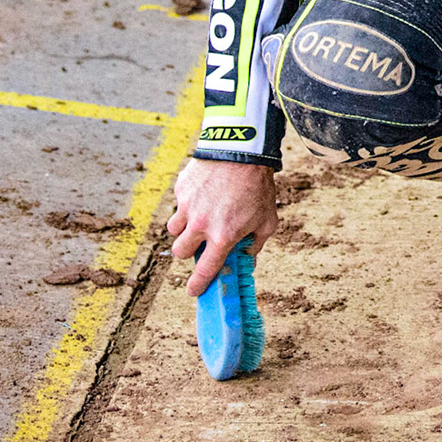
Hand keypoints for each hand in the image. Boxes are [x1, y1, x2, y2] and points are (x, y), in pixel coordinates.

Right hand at [166, 157, 278, 295]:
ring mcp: (188, 207)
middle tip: (199, 243)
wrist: (243, 150)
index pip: (205, 270)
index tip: (194, 291)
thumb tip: (247, 260)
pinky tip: (205, 193)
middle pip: (180, 252)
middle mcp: (201, 225)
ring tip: (200, 217)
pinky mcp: (181, 190)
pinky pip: (179, 204)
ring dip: (184, 229)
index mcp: (223, 236)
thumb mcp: (267, 220)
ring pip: (174, 230)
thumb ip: (256, 244)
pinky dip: (188, 204)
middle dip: (189, 252)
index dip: (198, 285)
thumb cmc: (258, 186)